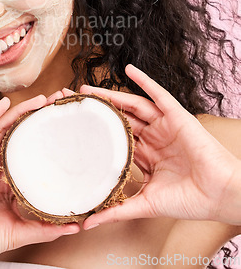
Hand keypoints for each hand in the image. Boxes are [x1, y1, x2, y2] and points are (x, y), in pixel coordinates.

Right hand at [0, 89, 79, 268]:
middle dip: (33, 119)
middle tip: (53, 106)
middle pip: (15, 135)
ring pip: (0, 129)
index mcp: (4, 181)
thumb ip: (43, 228)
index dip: (42, 138)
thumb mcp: (18, 231)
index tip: (62, 128)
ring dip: (18, 113)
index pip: (27, 152)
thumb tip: (73, 226)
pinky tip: (3, 104)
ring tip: (38, 100)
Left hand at [80, 64, 240, 229]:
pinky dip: (144, 81)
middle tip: (73, 102)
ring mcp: (164, 126)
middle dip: (97, 111)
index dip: (94, 133)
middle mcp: (153, 138)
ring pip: (133, 106)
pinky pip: (158, 94)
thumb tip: (87, 223)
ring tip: (88, 89)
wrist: (221, 196)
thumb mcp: (145, 204)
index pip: (114, 140)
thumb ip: (117, 211)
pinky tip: (129, 69)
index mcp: (145, 156)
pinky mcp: (177, 116)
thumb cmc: (189, 201)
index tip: (72, 127)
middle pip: (119, 120)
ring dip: (111, 96)